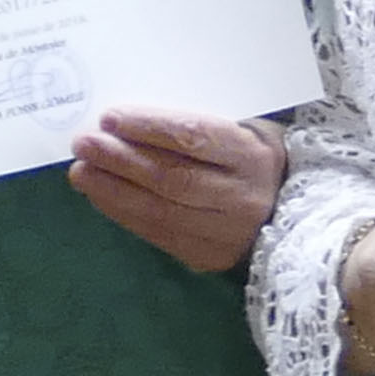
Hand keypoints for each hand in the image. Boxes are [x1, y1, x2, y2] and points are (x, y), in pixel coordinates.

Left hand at [73, 107, 287, 272]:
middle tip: (84, 144)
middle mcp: (242, 197)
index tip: (110, 118)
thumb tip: (131, 121)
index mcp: (252, 155)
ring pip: (161, 211)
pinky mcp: (209, 257)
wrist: (292, 211)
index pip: (195, 138)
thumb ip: (199, 124)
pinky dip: (124, 213)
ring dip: (113, 190)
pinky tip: (101, 196)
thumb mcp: (244, 128)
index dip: (150, 128)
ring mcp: (226, 233)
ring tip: (82, 171)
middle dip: (121, 160)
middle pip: (172, 178)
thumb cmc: (255, 157)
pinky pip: (158, 234)